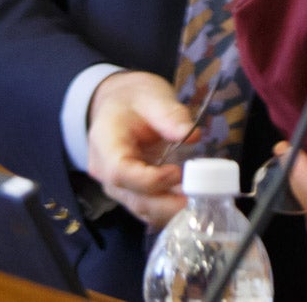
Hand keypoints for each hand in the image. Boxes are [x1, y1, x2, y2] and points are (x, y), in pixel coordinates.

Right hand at [82, 70, 191, 226]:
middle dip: (166, 204)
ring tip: (201, 203)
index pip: (120, 171)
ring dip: (171, 210)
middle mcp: (106, 172)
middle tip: (198, 200)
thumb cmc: (133, 99)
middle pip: (132, 198)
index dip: (149, 179)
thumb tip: (192, 135)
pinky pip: (148, 207)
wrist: (118, 104)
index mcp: (105, 143)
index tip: (178, 172)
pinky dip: (169, 208)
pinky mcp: (131, 191)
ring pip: (141, 208)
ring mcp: (118, 185)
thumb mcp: (151, 96)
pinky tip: (193, 202)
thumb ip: (170, 115)